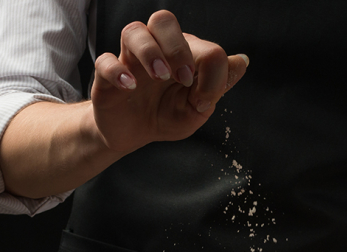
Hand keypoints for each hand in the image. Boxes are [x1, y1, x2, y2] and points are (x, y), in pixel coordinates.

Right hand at [91, 10, 248, 152]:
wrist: (132, 136)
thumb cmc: (166, 116)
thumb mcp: (197, 109)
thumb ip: (218, 87)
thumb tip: (242, 61)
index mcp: (182, 54)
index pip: (202, 45)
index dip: (210, 71)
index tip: (204, 99)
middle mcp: (156, 49)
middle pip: (163, 20)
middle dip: (177, 46)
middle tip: (183, 78)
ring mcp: (129, 60)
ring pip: (133, 31)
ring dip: (150, 52)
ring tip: (160, 77)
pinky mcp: (107, 77)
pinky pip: (105, 61)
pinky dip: (118, 71)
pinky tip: (130, 87)